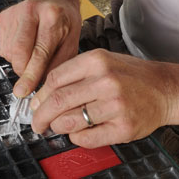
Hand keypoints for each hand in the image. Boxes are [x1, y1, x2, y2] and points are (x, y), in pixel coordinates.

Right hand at [0, 0, 80, 96]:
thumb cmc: (64, 21)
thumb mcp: (72, 41)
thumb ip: (58, 63)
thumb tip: (40, 84)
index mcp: (52, 16)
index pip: (39, 52)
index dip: (30, 75)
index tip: (23, 91)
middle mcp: (30, 11)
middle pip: (18, 52)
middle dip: (23, 71)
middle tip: (32, 72)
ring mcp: (13, 14)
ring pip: (9, 53)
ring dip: (19, 61)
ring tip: (32, 49)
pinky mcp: (2, 18)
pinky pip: (3, 48)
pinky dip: (13, 54)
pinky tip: (24, 43)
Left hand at [30, 49, 178, 147]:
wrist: (163, 88)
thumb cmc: (129, 75)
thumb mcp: (101, 62)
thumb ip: (73, 74)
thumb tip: (43, 96)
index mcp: (96, 60)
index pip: (54, 79)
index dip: (39, 96)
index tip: (35, 104)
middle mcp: (105, 81)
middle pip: (57, 101)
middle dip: (39, 116)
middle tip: (37, 123)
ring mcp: (115, 105)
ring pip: (69, 121)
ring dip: (57, 127)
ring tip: (57, 126)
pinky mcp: (123, 127)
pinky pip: (86, 138)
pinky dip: (75, 138)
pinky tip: (78, 132)